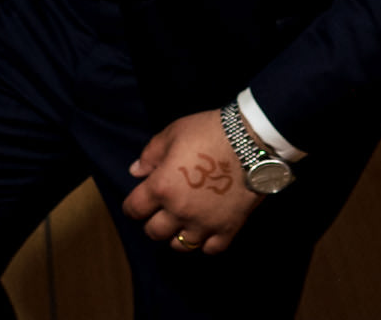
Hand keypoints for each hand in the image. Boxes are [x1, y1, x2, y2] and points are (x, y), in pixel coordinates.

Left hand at [122, 109, 260, 257]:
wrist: (249, 140)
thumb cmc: (207, 132)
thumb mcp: (172, 134)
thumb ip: (150, 155)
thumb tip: (136, 172)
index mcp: (162, 187)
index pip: (135, 209)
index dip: (131, 207)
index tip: (135, 205)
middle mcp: (180, 211)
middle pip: (154, 232)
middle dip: (151, 223)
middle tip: (158, 213)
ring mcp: (205, 223)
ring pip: (181, 245)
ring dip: (176, 236)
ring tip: (179, 225)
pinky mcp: (228, 228)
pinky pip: (211, 249)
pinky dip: (205, 243)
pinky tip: (204, 232)